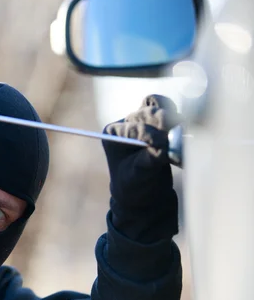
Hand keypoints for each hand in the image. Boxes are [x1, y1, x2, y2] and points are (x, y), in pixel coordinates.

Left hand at [102, 95, 182, 240]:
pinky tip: (186, 133)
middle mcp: (126, 122)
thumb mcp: (138, 176)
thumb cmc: (135, 186)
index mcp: (113, 133)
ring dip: (175, 120)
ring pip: (161, 106)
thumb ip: (150, 159)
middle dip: (166, 123)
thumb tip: (167, 148)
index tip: (166, 145)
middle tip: (180, 135)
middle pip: (148, 112)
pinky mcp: (160, 120)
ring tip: (184, 138)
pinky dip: (179, 117)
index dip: (152, 135)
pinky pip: (170, 108)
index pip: (135, 128)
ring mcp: (143, 118)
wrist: (144, 193)